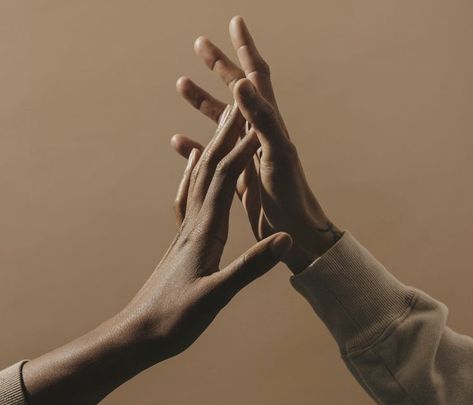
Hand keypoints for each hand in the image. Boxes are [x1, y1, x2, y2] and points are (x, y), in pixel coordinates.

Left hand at [125, 102, 292, 358]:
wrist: (136, 334)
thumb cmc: (174, 320)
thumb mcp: (215, 296)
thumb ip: (251, 267)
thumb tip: (284, 240)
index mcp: (203, 233)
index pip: (223, 181)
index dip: (240, 150)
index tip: (256, 122)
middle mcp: (191, 225)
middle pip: (207, 171)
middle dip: (223, 138)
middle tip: (236, 106)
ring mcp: (184, 232)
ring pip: (197, 181)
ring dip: (210, 150)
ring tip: (219, 128)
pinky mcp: (181, 242)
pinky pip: (188, 199)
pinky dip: (193, 176)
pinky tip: (193, 168)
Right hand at [172, 16, 341, 273]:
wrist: (295, 233)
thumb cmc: (291, 197)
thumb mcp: (277, 153)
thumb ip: (262, 119)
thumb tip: (242, 82)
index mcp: (269, 126)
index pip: (257, 79)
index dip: (246, 50)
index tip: (235, 22)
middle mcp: (257, 136)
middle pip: (235, 94)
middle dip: (218, 67)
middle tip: (199, 45)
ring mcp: (246, 156)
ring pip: (220, 122)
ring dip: (202, 102)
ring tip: (181, 84)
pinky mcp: (237, 177)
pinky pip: (213, 156)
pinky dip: (196, 146)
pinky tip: (180, 142)